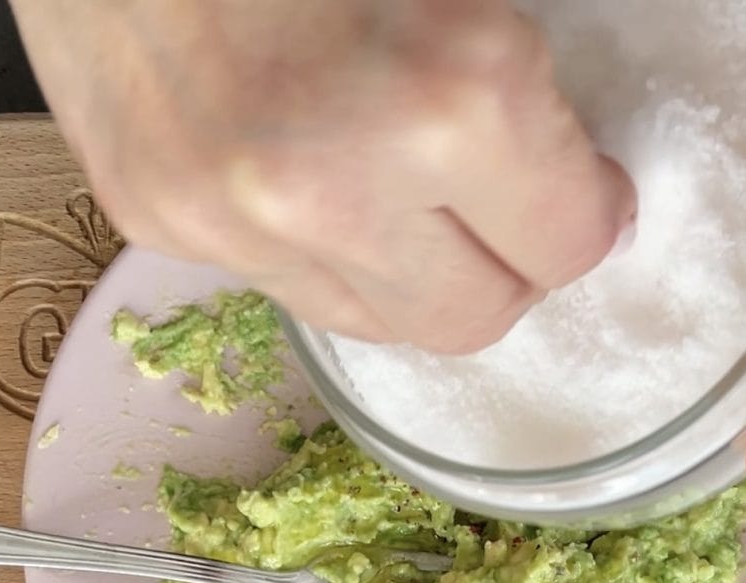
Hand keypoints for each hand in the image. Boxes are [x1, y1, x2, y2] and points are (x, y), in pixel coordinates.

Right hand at [10, 0, 634, 354]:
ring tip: (404, 195)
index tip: (584, 191)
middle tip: (505, 214)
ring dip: (414, 275)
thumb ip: (527, 94)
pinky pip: (286, 284)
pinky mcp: (153, 220)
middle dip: (507, 272)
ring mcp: (227, 218)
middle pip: (469, 321)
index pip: (566, 244)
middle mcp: (327, 186)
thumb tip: (591, 207)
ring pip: (375, 325)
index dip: (589, 215)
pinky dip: (324, 249)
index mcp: (445, 96)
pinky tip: (312, 177)